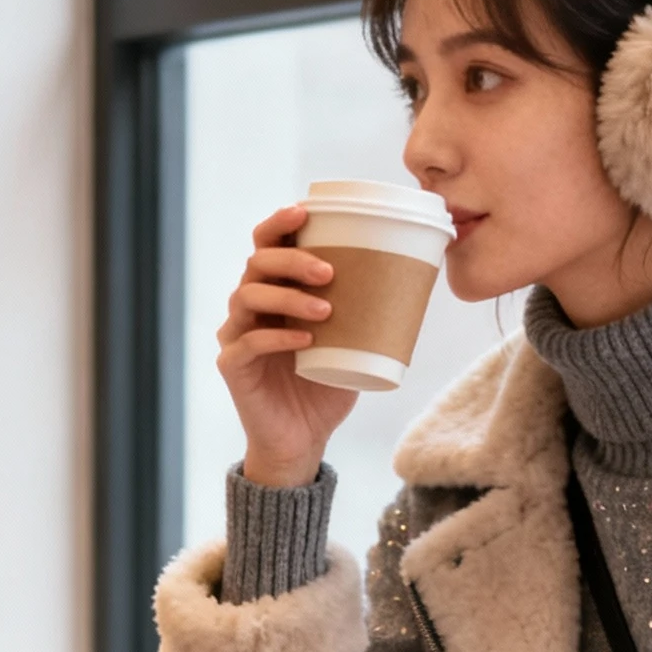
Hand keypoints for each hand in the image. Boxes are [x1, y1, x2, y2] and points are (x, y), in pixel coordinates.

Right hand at [217, 203, 358, 486]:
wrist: (303, 439)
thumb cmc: (327, 386)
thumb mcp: (353, 342)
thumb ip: (368, 311)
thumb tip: (419, 277)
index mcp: (275, 291)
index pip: (268, 244)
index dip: (280, 223)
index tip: (306, 211)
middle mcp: (250, 306)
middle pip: (257, 263)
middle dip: (293, 260)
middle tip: (329, 271)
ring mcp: (236, 334)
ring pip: (248, 296)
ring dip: (289, 297)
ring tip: (325, 309)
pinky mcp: (232, 365)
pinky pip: (248, 342)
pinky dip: (277, 337)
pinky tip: (305, 341)